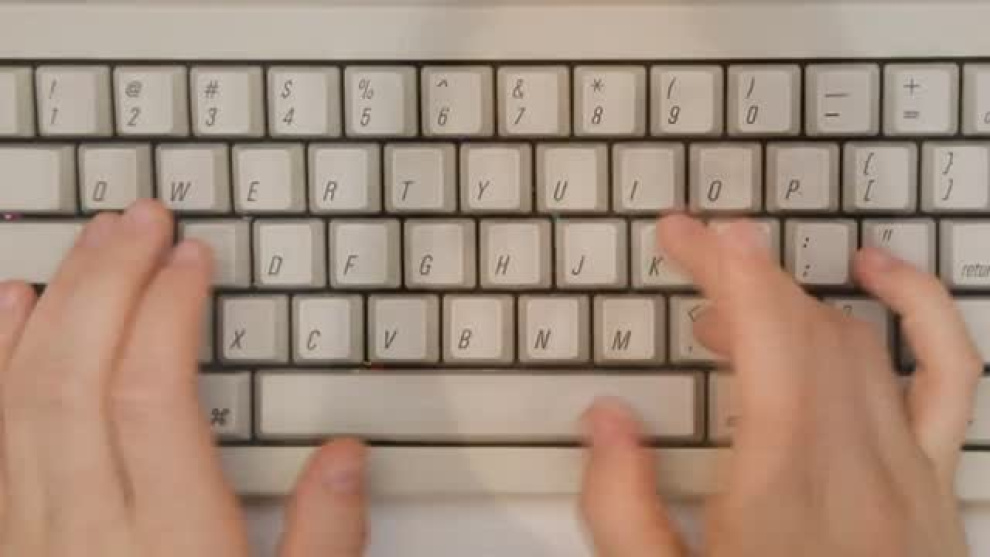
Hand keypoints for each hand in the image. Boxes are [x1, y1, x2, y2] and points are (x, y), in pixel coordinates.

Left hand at [0, 200, 366, 556]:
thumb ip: (323, 543)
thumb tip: (348, 456)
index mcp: (170, 545)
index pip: (150, 397)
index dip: (167, 311)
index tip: (193, 258)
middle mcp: (85, 533)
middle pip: (76, 378)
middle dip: (107, 280)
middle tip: (141, 219)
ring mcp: (30, 535)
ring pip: (19, 397)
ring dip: (52, 305)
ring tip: (88, 241)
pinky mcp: (9, 536)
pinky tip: (11, 308)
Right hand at [579, 215, 979, 556]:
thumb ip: (621, 510)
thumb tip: (605, 420)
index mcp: (784, 489)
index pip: (768, 335)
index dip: (728, 266)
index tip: (688, 233)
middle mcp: (858, 467)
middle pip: (806, 324)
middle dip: (742, 269)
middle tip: (687, 252)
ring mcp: (913, 473)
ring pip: (859, 339)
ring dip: (794, 298)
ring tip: (732, 299)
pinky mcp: (939, 485)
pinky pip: (949, 371)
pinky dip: (920, 308)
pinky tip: (880, 278)